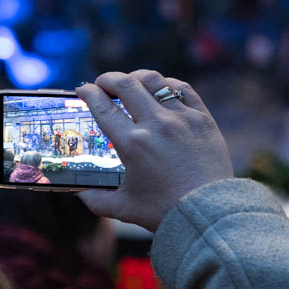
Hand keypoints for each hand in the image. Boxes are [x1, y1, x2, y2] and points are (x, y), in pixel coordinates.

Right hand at [75, 70, 232, 231]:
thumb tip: (81, 193)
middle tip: (102, 83)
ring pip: (154, 81)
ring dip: (136, 77)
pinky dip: (167, 84)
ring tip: (130, 83)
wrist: (208, 212)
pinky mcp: (203, 119)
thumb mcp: (124, 207)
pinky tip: (160, 88)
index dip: (88, 93)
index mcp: (133, 144)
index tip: (83, 89)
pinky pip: (182, 88)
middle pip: (126, 84)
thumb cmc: (165, 211)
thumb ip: (96, 200)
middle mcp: (156, 124)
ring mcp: (181, 118)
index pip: (103, 107)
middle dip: (108, 79)